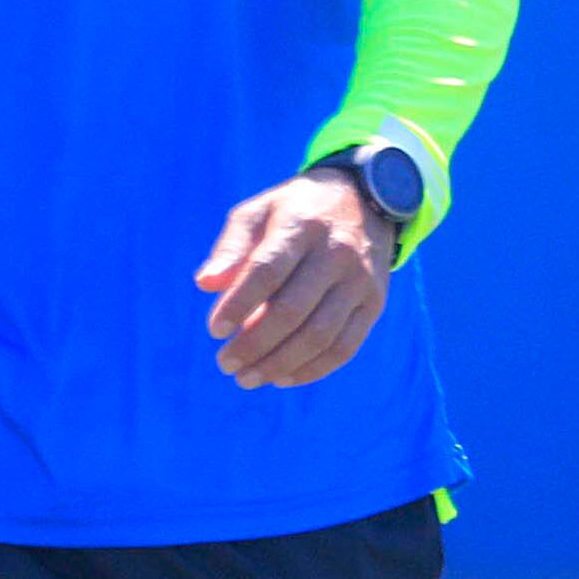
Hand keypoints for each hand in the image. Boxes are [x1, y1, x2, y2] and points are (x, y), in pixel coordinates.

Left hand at [195, 169, 395, 389]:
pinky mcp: (374, 303)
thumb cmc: (294, 213)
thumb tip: (204, 284)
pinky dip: (312, 369)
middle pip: (292, 310)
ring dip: (280, 364)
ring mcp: (359, 280)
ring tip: (247, 378)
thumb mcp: (258, 213)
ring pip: (320, 336)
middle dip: (254, 344)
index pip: (267, 271)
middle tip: (225, 364)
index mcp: (301, 225)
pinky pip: (344, 347)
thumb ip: (231, 248)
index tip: (214, 331)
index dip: (238, 304)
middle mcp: (336, 253)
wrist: (362, 201)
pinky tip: (282, 377)